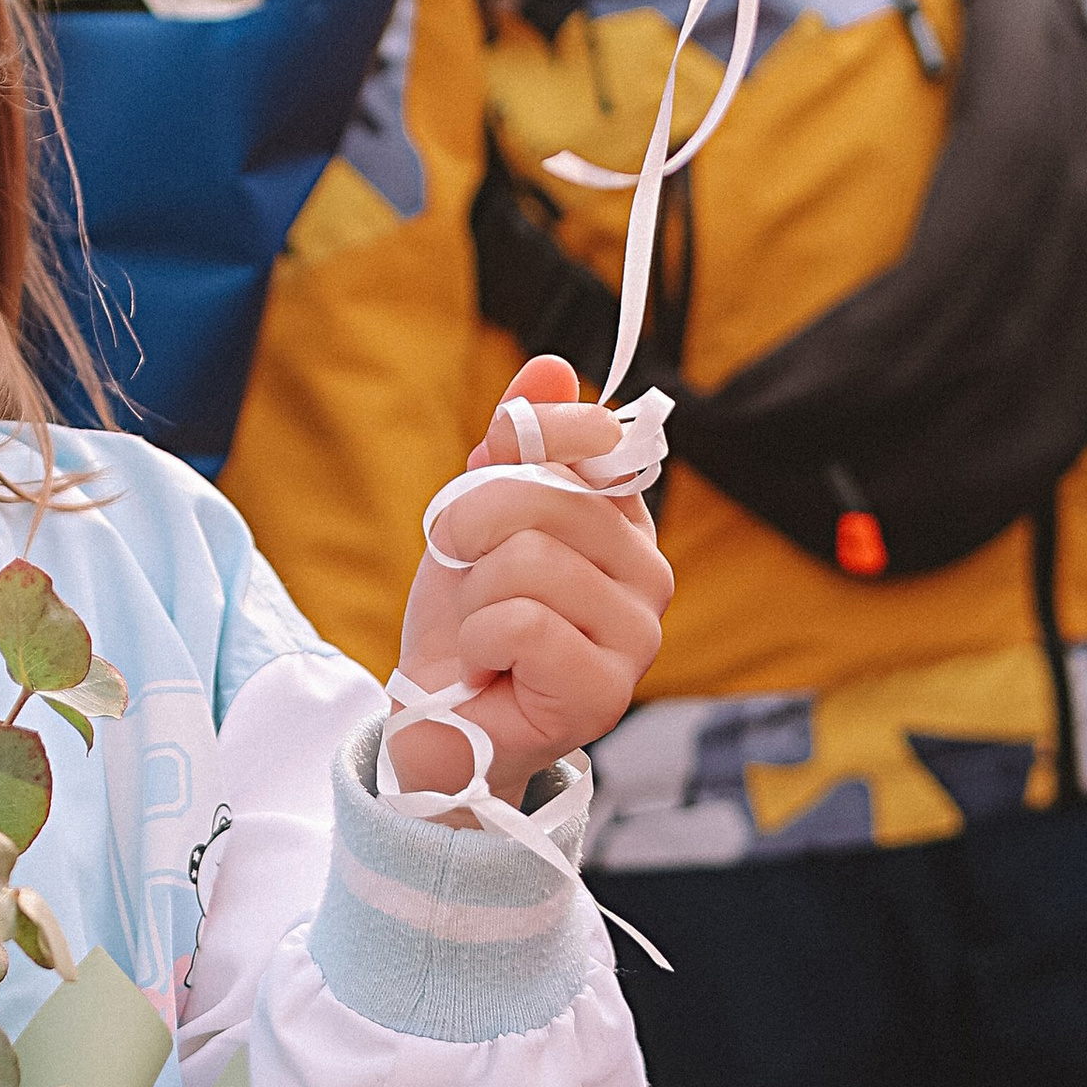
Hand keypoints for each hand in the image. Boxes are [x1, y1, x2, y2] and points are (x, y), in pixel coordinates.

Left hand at [392, 357, 670, 806]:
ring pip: (528, 562)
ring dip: (474, 597)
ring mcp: (637, 636)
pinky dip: (480, 640)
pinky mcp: (607, 691)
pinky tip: (491, 666)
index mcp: (624, 521)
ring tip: (483, 631)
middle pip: (545, 498)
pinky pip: (523, 623)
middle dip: (472, 531)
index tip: (484, 473)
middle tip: (467, 575)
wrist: (438, 718)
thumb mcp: (475, 513)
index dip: (526, 442)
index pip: (596, 437)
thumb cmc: (466, 617)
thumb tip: (552, 367)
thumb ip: (515, 442)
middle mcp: (649, 573)